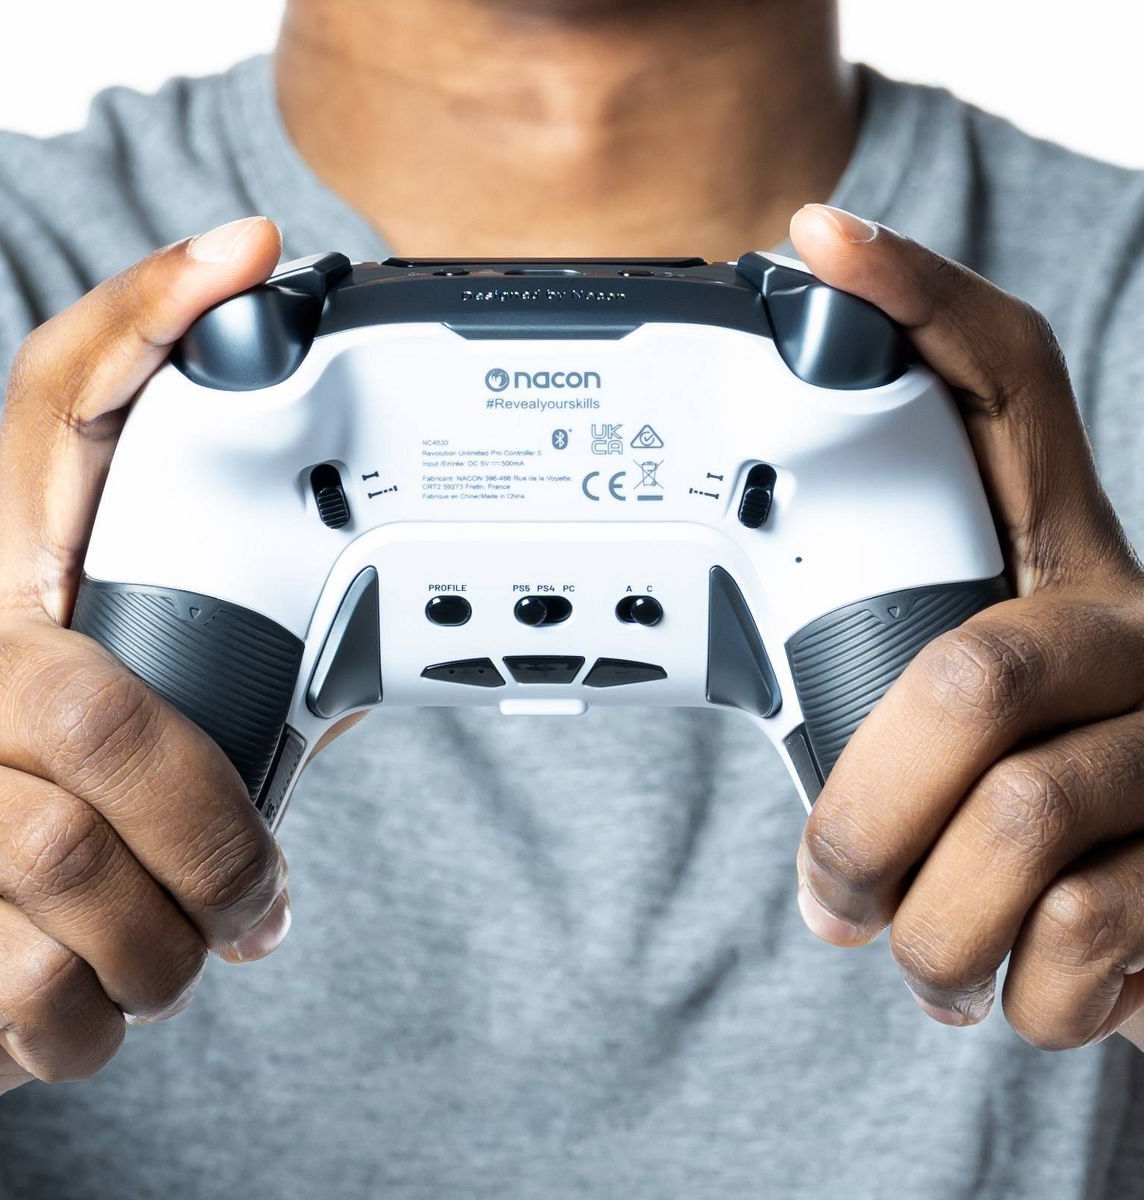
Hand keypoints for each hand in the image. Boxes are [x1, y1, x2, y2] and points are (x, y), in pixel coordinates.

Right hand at [0, 217, 289, 1132]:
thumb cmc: (59, 857)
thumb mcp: (141, 758)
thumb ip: (231, 695)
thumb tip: (371, 649)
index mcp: (29, 608)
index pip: (62, 416)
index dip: (142, 326)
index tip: (240, 256)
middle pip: (106, 704)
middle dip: (216, 829)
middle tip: (260, 901)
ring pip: (73, 855)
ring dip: (170, 943)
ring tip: (183, 963)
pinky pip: (26, 970)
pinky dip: (98, 1018)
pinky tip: (95, 1013)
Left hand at [788, 204, 1143, 1050]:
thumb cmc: (1037, 816)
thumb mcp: (966, 728)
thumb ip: (884, 695)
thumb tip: (740, 703)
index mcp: (1059, 565)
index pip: (1004, 389)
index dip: (919, 307)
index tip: (819, 243)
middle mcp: (1135, 624)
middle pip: (962, 685)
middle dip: (863, 820)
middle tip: (833, 895)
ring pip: (1024, 827)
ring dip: (937, 932)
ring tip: (925, 961)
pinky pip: (1091, 936)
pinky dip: (1025, 995)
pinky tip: (1024, 988)